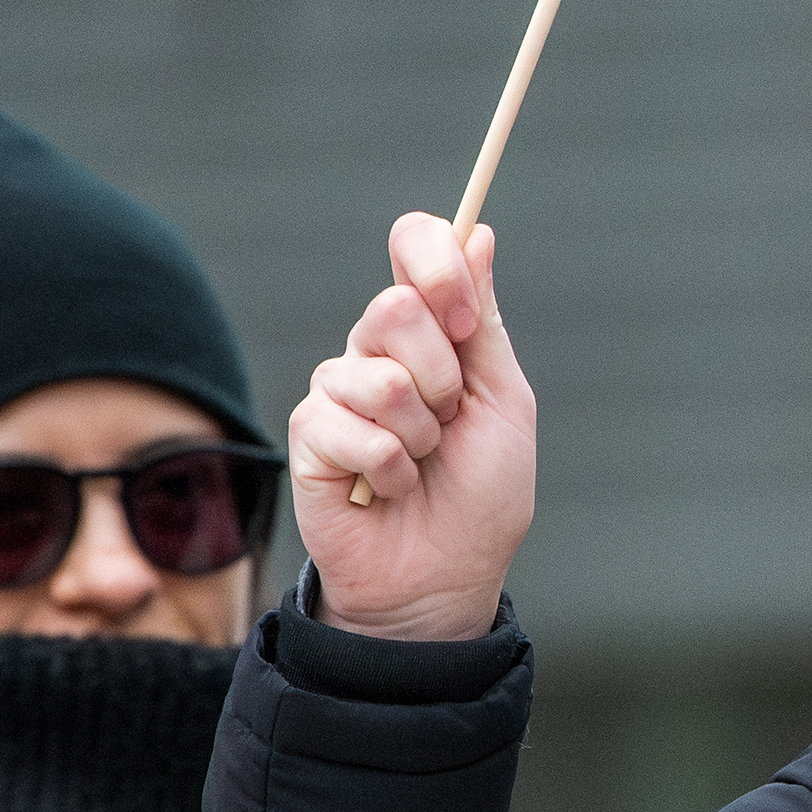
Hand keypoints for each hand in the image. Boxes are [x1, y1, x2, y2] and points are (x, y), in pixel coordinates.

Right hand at [288, 213, 534, 640]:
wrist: (443, 578)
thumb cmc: (482, 495)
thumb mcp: (503, 404)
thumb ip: (484, 324)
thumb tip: (476, 233)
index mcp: (431, 332)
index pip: (414, 245)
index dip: (436, 264)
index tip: (465, 320)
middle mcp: (377, 350)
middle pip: (393, 307)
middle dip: (440, 375)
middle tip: (449, 420)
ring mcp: (337, 391)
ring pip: (374, 373)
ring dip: (418, 432)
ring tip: (421, 464)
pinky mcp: (308, 436)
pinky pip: (346, 426)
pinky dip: (386, 467)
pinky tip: (387, 490)